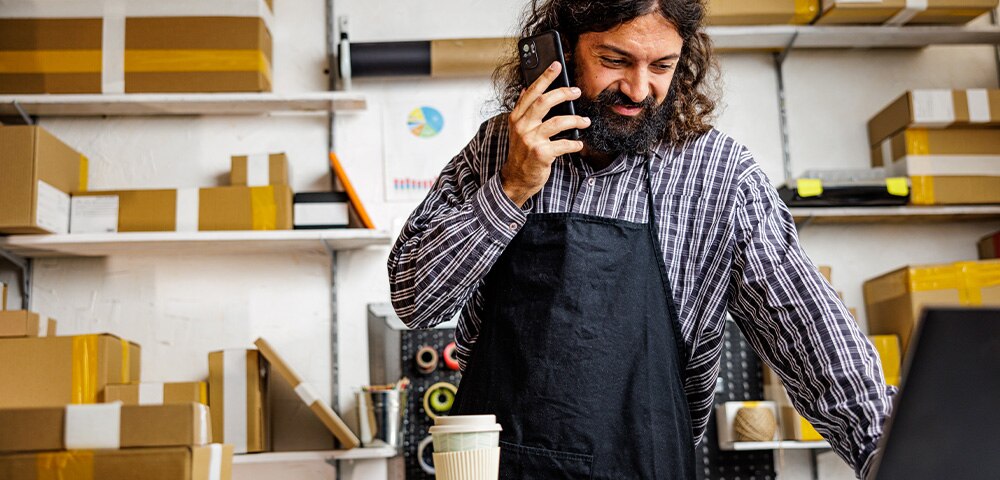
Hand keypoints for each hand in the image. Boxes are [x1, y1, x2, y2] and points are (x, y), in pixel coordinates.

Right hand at [501, 61, 590, 206]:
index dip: (545, 77)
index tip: (556, 66)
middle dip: (563, 93)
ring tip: (585, 121)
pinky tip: (579, 143)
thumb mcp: (517, 129)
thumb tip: (526, 89)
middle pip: (544, 102)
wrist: (516, 179)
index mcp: (516, 117)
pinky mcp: (541, 154)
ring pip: (557, 122)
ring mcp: (531, 140)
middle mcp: (522, 126)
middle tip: (577, 91)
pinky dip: (574, 144)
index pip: (531, 92)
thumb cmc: (521, 154)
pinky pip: (563, 144)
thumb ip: (523, 110)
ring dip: (575, 119)